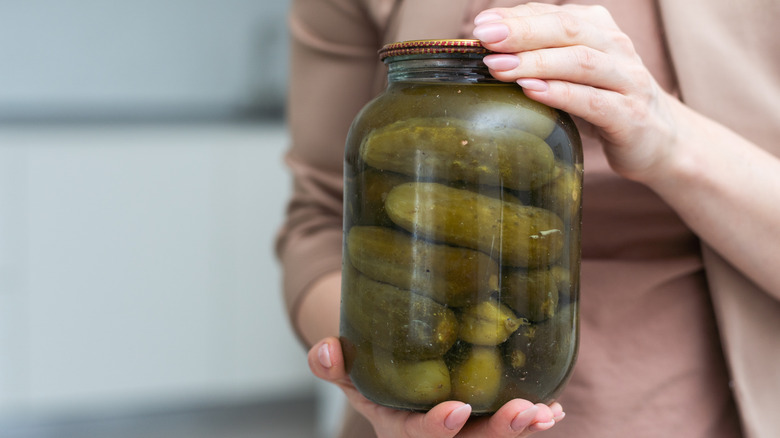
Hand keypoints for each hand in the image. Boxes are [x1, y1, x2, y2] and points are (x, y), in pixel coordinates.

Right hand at [308, 337, 563, 437]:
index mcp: (399, 428)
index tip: (457, 410)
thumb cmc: (373, 378)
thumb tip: (325, 349)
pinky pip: (509, 430)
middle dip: (498, 434)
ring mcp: (462, 435)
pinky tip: (553, 409)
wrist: (394, 388)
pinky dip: (532, 422)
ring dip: (522, 430)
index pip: (416, 436)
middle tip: (525, 412)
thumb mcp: (349, 373)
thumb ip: (334, 364)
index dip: (436, 427)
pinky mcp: (483, 425)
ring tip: (546, 412)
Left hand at [472, 3, 684, 183]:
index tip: (480, 26)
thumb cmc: (604, 102)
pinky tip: (532, 92)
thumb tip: (488, 48)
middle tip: (485, 39)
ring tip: (499, 67)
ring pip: (580, 62)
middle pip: (567, 29)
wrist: (659, 140)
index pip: (554, 14)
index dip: (516, 17)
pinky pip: (593, 101)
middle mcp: (616, 47)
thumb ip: (541, 57)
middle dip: (522, 31)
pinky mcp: (630, 116)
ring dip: (535, 62)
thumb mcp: (573, 73)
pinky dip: (561, 94)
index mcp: (599, 29)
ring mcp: (627, 80)